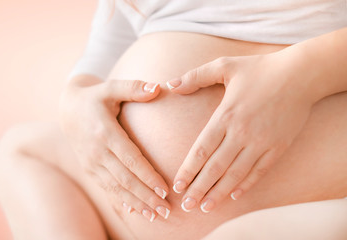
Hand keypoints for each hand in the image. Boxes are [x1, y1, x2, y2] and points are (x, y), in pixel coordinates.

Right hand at [59, 75, 170, 220]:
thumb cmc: (95, 97)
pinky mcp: (89, 169)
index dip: (148, 176)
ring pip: (116, 188)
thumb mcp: (111, 87)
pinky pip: (107, 188)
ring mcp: (91, 163)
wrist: (67, 109)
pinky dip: (122, 201)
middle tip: (167, 210)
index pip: (130, 159)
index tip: (165, 189)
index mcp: (105, 132)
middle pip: (125, 179)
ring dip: (137, 203)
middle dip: (146, 196)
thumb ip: (134, 88)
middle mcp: (96, 151)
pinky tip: (136, 211)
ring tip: (156, 215)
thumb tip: (158, 88)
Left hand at [166, 54, 313, 212]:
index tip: (177, 185)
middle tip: (186, 205)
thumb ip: (195, 76)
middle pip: (215, 167)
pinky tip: (233, 196)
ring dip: (219, 193)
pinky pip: (259, 171)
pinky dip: (246, 185)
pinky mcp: (278, 147)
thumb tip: (169, 84)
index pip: (201, 150)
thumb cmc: (259, 68)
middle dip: (199, 188)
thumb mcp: (224, 66)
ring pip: (236, 174)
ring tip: (205, 207)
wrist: (302, 74)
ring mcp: (261, 141)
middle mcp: (241, 132)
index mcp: (225, 115)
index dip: (188, 170)